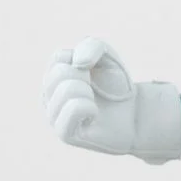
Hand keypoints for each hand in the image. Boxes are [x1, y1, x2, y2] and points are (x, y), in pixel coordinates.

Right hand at [42, 37, 180, 163]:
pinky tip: (94, 114)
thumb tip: (78, 63)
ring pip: (67, 90)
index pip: (58, 57)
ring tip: (94, 101)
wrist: (134, 113)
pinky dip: (90, 107)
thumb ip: (91, 46)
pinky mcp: (65, 134)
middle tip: (95, 88)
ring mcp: (53, 117)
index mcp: (52, 77)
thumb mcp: (106, 55)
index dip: (84, 59)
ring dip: (89, 91)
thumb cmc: (115, 84)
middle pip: (59, 73)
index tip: (94, 70)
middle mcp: (47, 98)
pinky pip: (75, 109)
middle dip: (85, 75)